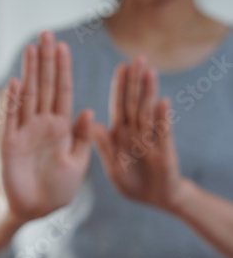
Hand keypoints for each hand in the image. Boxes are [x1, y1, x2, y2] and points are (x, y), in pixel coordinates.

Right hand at [0, 31, 93, 222]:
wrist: (34, 211)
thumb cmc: (57, 191)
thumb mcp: (77, 164)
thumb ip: (82, 138)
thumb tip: (90, 110)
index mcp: (61, 128)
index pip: (63, 92)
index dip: (63, 70)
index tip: (64, 47)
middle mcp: (42, 125)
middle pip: (44, 87)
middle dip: (46, 61)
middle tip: (46, 34)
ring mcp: (24, 132)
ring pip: (28, 96)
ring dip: (30, 73)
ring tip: (32, 48)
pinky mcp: (9, 144)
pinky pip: (10, 119)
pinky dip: (13, 102)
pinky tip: (16, 82)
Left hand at [93, 56, 185, 211]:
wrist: (155, 199)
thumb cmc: (131, 182)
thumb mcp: (113, 166)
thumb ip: (104, 146)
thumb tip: (93, 123)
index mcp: (120, 134)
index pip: (119, 105)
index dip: (120, 87)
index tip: (121, 67)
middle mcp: (135, 132)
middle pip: (135, 102)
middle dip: (135, 81)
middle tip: (138, 57)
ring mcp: (151, 139)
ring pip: (148, 112)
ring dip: (148, 93)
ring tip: (149, 72)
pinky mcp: (164, 150)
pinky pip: (163, 133)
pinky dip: (162, 118)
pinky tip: (163, 102)